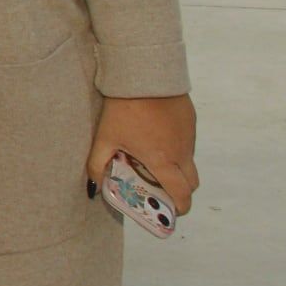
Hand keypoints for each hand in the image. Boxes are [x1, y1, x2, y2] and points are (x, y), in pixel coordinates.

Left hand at [88, 93, 198, 214]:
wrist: (145, 75)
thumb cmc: (124, 109)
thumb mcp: (105, 137)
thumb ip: (97, 163)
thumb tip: (93, 184)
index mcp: (163, 161)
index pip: (182, 194)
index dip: (180, 207)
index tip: (172, 210)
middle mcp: (182, 152)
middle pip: (192, 182)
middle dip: (181, 190)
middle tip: (161, 186)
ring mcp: (189, 136)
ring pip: (189, 160)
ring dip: (178, 166)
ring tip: (153, 157)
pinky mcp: (191, 120)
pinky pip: (188, 141)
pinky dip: (177, 146)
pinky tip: (157, 133)